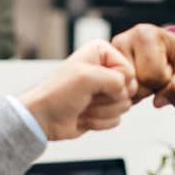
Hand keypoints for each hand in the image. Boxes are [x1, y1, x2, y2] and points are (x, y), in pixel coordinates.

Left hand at [18, 40, 135, 140]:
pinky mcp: (105, 109)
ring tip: (83, 106)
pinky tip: (84, 117)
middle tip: (88, 97)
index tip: (94, 84)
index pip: (129, 70)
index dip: (116, 82)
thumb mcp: (86, 77)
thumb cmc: (57, 94)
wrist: (44, 118)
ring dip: (102, 111)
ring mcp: (106, 91)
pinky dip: (100, 122)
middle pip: (130, 89)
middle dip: (108, 99)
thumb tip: (126, 92)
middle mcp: (106, 70)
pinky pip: (117, 119)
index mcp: (102, 53)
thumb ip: (115, 78)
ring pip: (125, 105)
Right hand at [110, 23, 174, 106]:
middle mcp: (122, 40)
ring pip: (123, 92)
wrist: (163, 53)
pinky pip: (113, 94)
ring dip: (138, 92)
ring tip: (144, 77)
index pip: (153, 76)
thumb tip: (157, 102)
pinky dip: (127, 94)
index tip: (166, 69)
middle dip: (150, 88)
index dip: (164, 81)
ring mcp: (108, 54)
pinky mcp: (101, 67)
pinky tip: (134, 83)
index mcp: (145, 35)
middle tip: (154, 74)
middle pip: (136, 85)